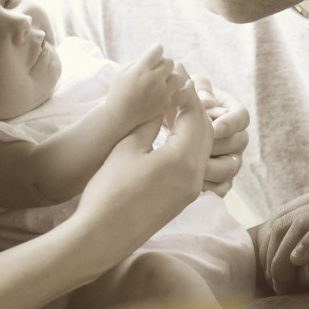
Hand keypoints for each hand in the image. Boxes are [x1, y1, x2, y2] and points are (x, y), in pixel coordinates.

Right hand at [75, 79, 212, 252]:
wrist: (102, 235)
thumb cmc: (109, 190)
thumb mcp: (127, 148)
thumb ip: (149, 123)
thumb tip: (161, 103)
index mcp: (183, 159)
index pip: (195, 114)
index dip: (186, 91)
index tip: (176, 73)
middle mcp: (195, 174)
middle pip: (205, 130)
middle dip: (194, 105)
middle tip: (179, 85)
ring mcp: (191, 189)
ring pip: (203, 147)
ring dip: (193, 123)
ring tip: (175, 106)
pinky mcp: (184, 198)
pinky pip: (196, 162)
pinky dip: (189, 142)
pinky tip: (172, 133)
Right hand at [105, 44, 186, 128]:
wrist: (119, 117)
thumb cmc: (119, 92)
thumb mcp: (123, 71)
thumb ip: (140, 61)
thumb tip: (155, 58)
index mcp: (141, 69)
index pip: (158, 50)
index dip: (156, 49)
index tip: (153, 54)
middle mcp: (153, 79)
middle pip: (169, 62)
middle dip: (163, 63)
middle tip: (157, 70)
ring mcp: (162, 93)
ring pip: (178, 77)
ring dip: (172, 76)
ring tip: (165, 80)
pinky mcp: (167, 104)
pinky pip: (185, 95)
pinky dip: (188, 89)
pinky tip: (188, 84)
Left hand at [191, 76, 248, 195]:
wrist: (169, 126)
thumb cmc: (180, 103)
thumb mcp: (187, 91)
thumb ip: (198, 89)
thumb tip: (207, 100)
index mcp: (231, 113)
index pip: (242, 118)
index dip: (231, 123)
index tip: (215, 128)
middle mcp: (236, 137)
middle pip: (239, 143)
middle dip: (217, 145)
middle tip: (196, 148)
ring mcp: (230, 159)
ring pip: (232, 168)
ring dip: (212, 167)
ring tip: (191, 166)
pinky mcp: (220, 179)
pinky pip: (223, 187)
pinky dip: (209, 187)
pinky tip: (191, 182)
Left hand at [255, 174, 308, 293]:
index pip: (295, 209)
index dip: (276, 237)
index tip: (269, 263)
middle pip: (291, 214)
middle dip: (272, 246)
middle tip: (268, 277)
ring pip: (302, 220)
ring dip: (283, 252)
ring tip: (277, 277)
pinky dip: (307, 243)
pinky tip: (297, 260)